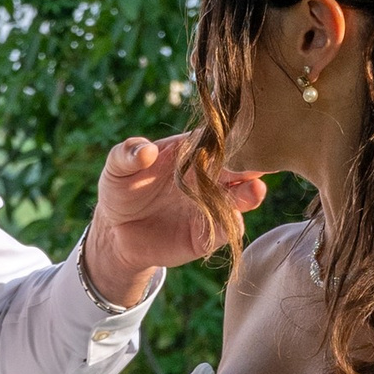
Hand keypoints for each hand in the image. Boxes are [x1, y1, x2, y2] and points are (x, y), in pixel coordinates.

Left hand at [82, 132, 264, 302]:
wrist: (116, 231)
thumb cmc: (121, 188)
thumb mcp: (116, 166)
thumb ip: (127, 154)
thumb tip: (146, 151)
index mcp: (192, 152)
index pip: (218, 141)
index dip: (230, 138)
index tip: (240, 136)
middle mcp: (208, 178)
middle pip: (238, 168)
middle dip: (250, 166)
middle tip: (257, 164)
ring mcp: (209, 206)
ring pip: (238, 199)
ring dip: (249, 195)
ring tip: (254, 190)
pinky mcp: (205, 236)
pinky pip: (224, 231)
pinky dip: (230, 226)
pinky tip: (232, 221)